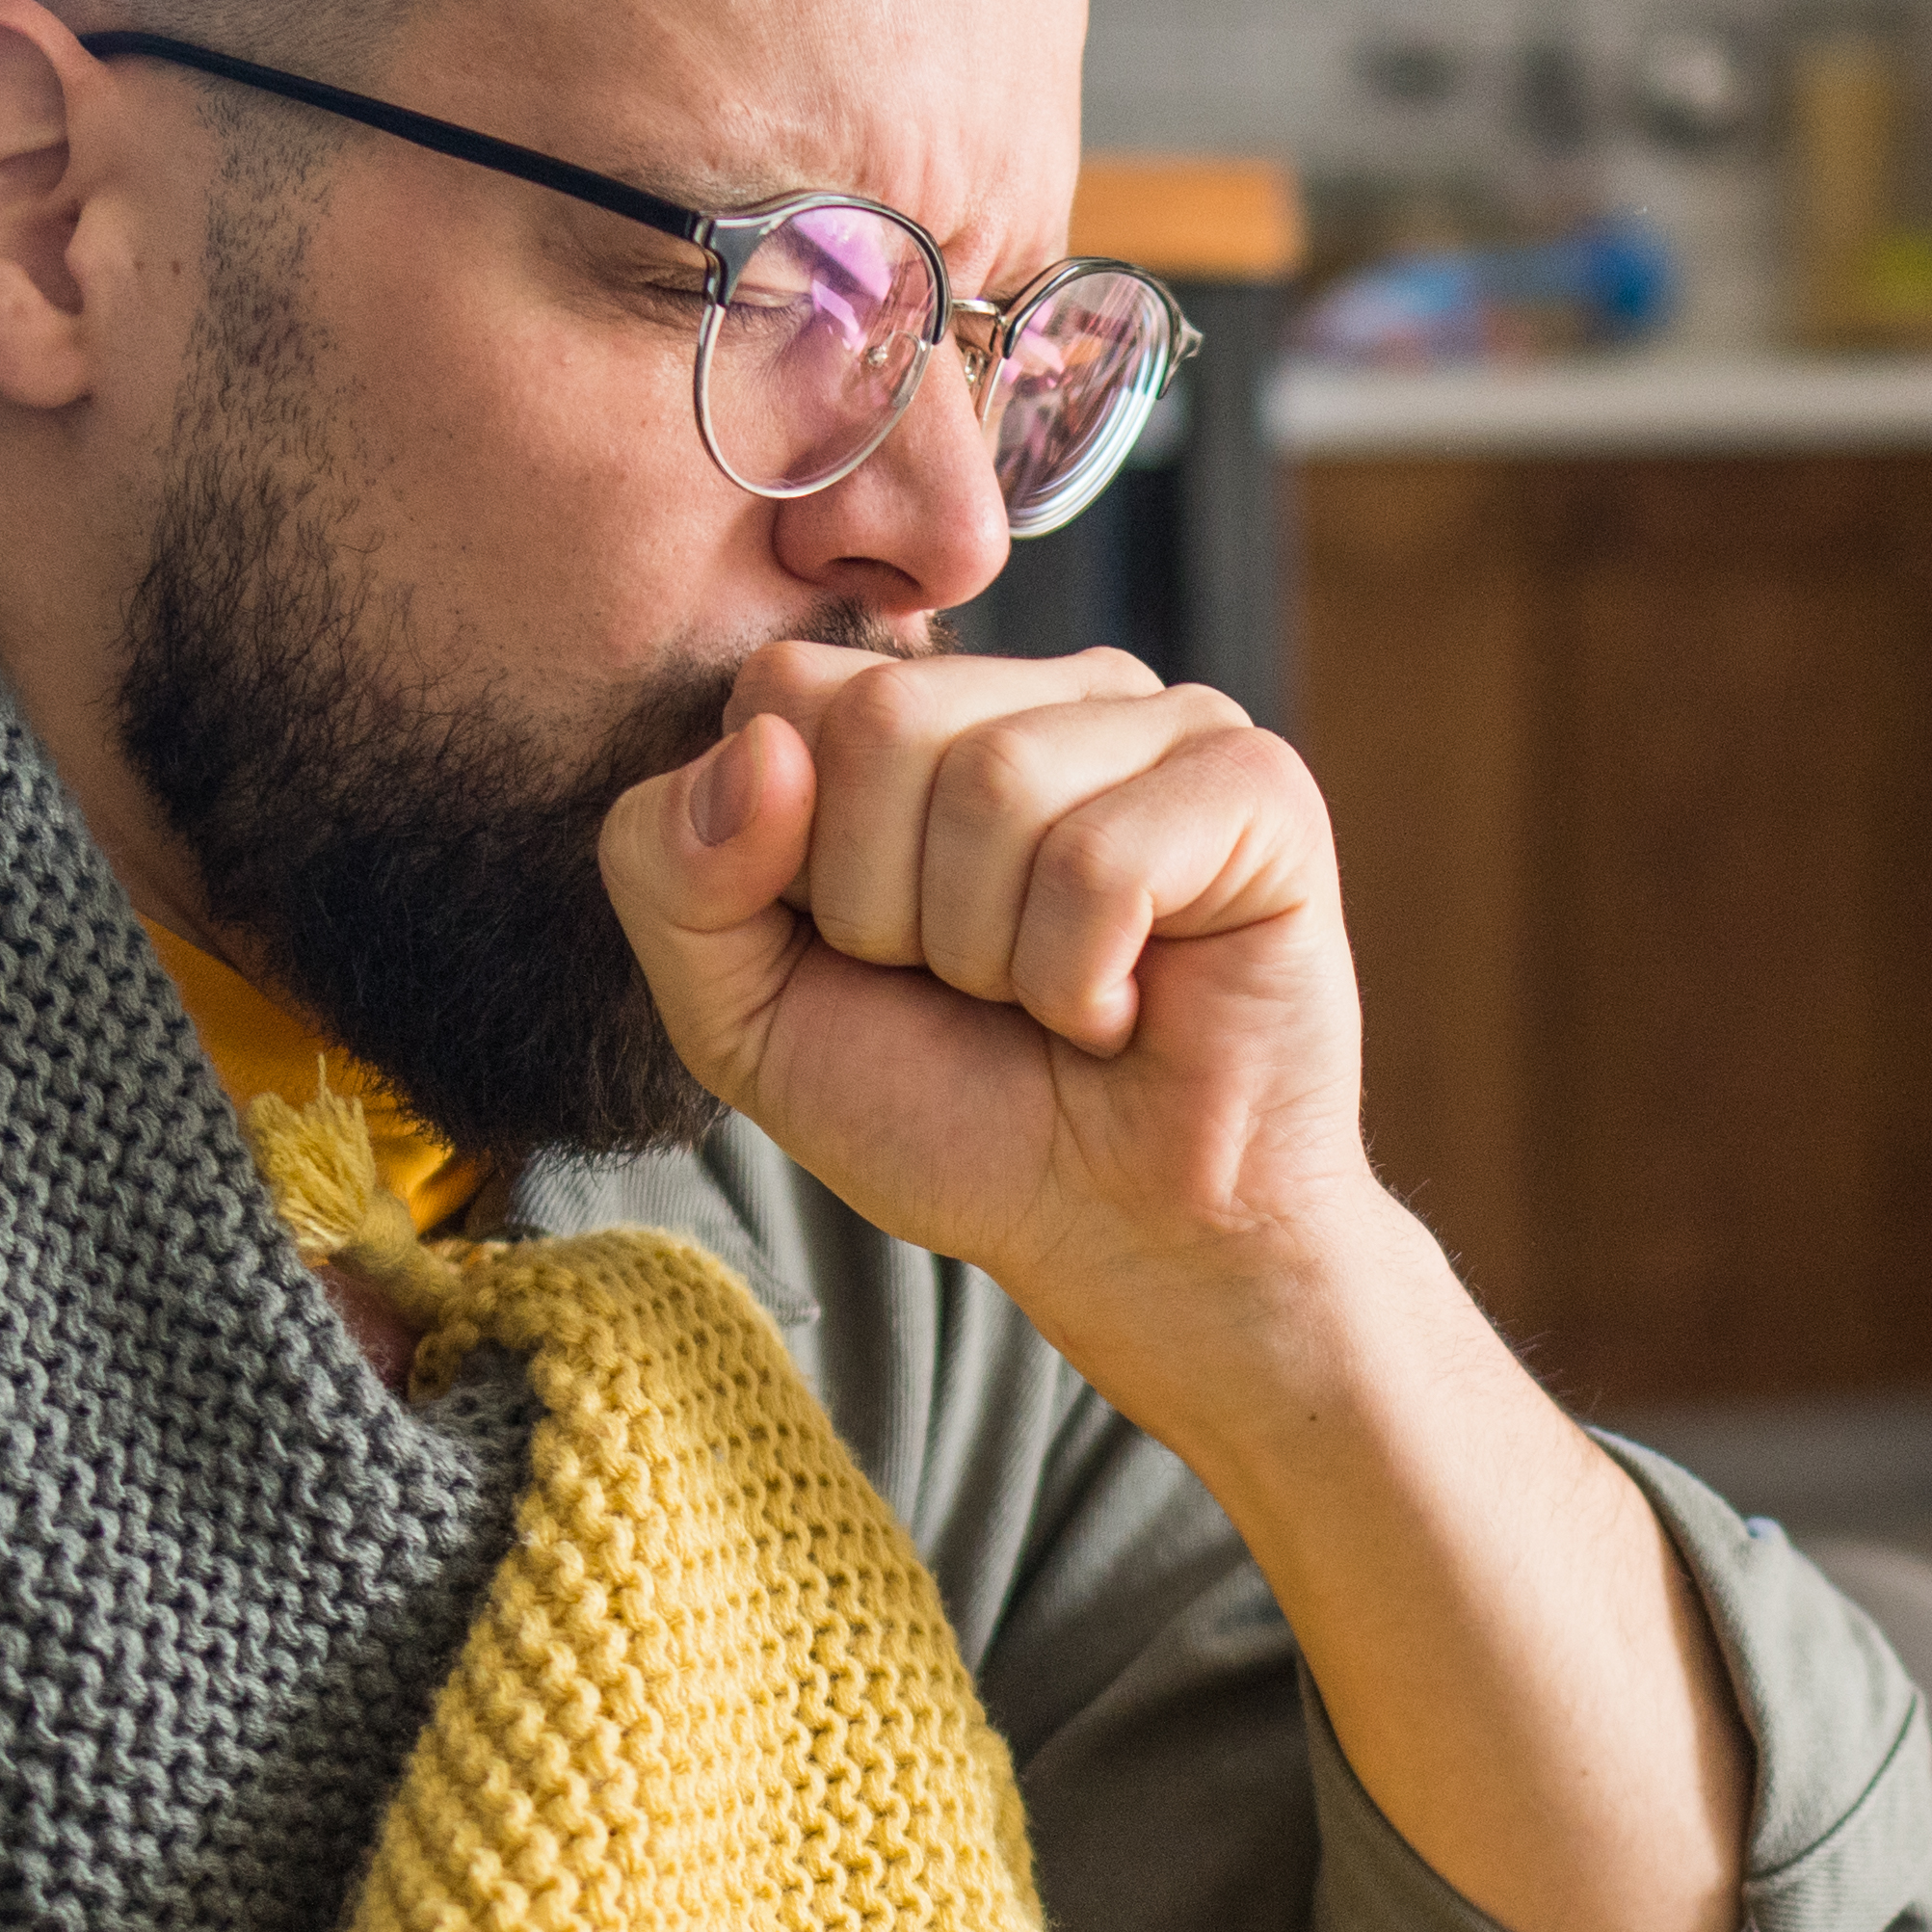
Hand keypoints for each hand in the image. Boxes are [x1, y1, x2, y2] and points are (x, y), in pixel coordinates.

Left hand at [596, 638, 1380, 1406]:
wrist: (1125, 1243)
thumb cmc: (952, 1119)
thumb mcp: (744, 1012)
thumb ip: (671, 871)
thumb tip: (757, 748)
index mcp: (927, 711)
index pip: (784, 687)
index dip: (793, 860)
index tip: (872, 953)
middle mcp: (1047, 690)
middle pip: (882, 720)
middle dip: (888, 911)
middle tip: (973, 990)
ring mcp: (1166, 723)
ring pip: (994, 783)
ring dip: (994, 956)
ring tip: (1054, 1002)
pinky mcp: (1260, 789)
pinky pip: (1105, 858)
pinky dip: (1083, 980)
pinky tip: (1125, 1012)